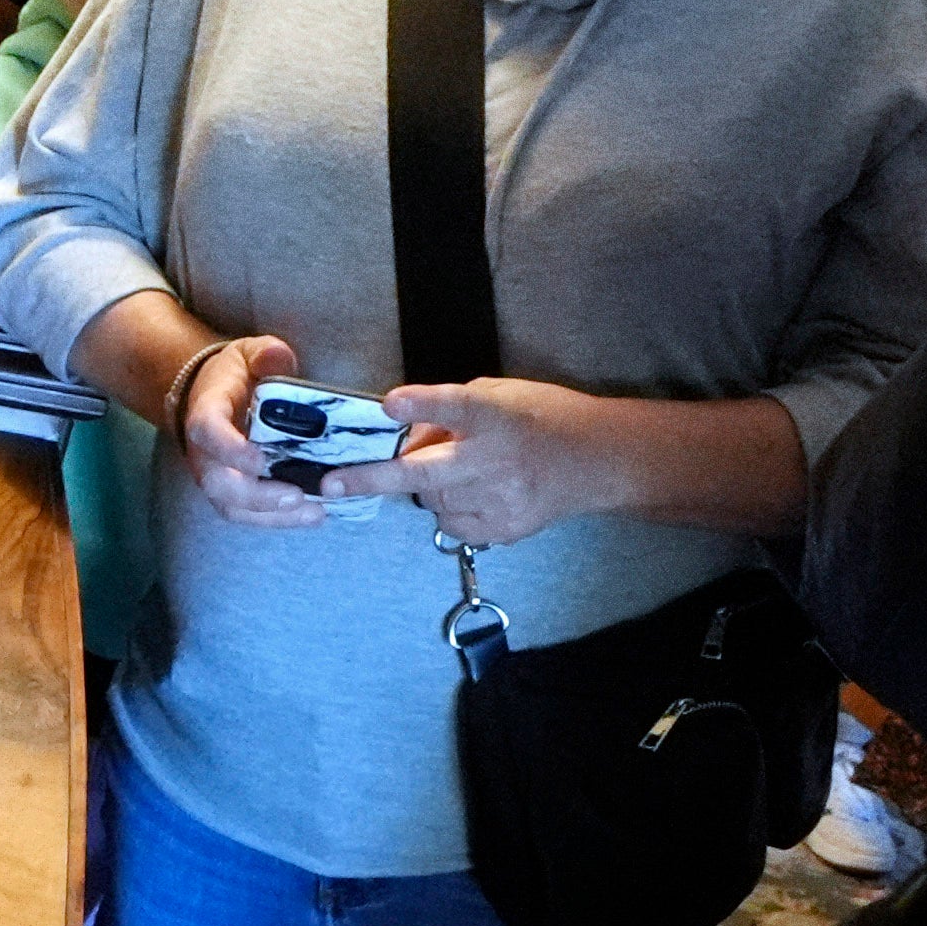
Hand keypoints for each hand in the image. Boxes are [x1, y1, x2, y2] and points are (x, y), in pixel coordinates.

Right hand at [171, 331, 320, 522]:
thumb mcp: (250, 353)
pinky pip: (247, 514)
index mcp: (206, 413)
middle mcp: (203, 453)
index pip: (208, 433)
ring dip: (273, 515)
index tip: (261, 461)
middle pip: (219, 483)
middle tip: (298, 496)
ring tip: (315, 513)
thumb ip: (265, 354)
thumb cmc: (236, 375)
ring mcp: (214, 476)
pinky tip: (312, 515)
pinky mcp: (230, 493)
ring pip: (233, 506)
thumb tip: (277, 358)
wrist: (211, 396)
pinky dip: (278, 520)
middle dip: (258, 496)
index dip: (231, 450)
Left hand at [318, 376, 631, 546]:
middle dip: (373, 478)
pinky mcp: (503, 529)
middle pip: (425, 473)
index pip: (457, 407)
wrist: (596, 461)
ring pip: (431, 500)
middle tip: (330, 485)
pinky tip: (474, 492)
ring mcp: (500, 501)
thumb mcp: (500, 395)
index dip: (423, 406)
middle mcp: (496, 460)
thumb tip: (406, 432)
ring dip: (428, 486)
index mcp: (497, 416)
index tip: (390, 405)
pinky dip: (449, 508)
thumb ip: (451, 412)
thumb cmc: (542, 417)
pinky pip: (451, 523)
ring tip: (460, 470)